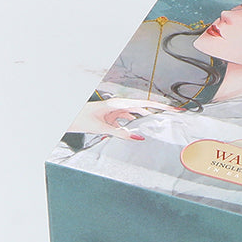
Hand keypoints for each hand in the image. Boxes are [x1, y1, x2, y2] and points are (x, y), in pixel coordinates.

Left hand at [66, 97, 181, 138]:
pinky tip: (140, 131)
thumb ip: (121, 133)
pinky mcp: (113, 117)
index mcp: (117, 104)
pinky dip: (134, 125)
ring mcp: (116, 111)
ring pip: (136, 114)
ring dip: (146, 119)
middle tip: (174, 114)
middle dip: (158, 111)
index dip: (160, 106)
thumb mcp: (102, 128)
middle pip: (144, 107)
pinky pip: (128, 120)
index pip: (144, 104)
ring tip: (160, 122)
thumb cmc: (80, 119)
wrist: (67, 118)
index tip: (173, 108)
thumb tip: (138, 137)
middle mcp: (118, 105)